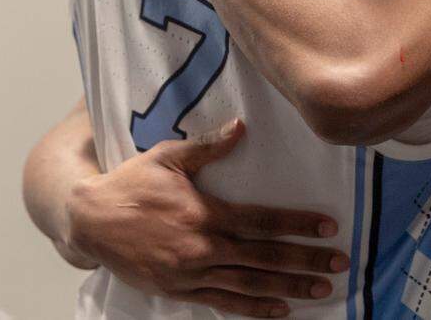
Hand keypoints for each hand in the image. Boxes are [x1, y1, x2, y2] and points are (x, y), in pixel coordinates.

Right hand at [63, 119, 347, 317]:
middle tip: (340, 261)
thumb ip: (207, 147)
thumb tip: (241, 128)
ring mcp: (191, 274)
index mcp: (204, 213)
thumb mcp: (167, 157)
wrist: (90, 221)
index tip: (328, 225)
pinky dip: (254, 309)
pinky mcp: (178, 291)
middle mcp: (202, 247)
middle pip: (264, 257)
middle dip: (306, 259)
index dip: (297, 224)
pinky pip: (223, 303)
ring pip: (250, 285)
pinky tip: (279, 310)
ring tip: (321, 289)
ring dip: (289, 287)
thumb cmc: (130, 183)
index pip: (262, 221)